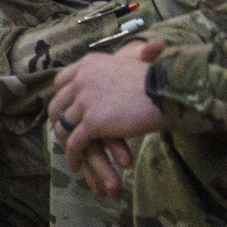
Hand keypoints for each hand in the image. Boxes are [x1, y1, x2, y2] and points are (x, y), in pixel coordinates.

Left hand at [51, 43, 162, 198]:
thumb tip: (130, 60)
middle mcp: (82, 79)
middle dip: (59, 122)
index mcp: (90, 63)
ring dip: (65, 144)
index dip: (62, 97)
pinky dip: (74, 157)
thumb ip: (121, 63)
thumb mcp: (134, 62)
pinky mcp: (91, 123)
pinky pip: (75, 144)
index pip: (62, 80)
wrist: (168, 90)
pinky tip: (76, 166)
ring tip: (71, 156)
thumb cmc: (160, 78)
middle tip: (64, 136)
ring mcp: (85, 101)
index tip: (66, 110)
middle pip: (58, 104)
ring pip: (64, 127)